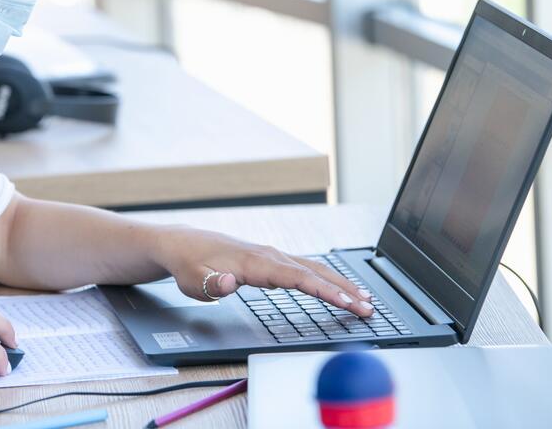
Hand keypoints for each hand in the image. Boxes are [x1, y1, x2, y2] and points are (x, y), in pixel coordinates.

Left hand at [152, 226, 374, 317]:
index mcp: (255, 263)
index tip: (347, 303)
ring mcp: (271, 256)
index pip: (297, 278)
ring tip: (365, 300)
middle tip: (369, 308)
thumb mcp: (192, 279)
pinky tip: (338, 287)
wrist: (182, 244)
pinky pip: (305, 268)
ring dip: (340, 283)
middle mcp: (268, 256)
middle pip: (314, 272)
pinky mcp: (270, 260)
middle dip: (343, 289)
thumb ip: (210, 284)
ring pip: (313, 268)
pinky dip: (326, 278)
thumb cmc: (188, 264)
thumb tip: (228, 284)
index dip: (324, 290)